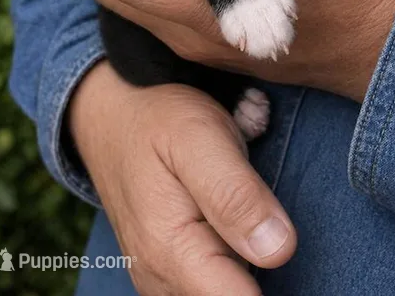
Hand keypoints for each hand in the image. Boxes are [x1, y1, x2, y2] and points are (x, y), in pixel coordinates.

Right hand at [69, 61, 295, 295]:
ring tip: (234, 203)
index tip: (274, 232)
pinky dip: (228, 255)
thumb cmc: (159, 121)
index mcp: (171, 252)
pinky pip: (211, 280)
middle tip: (249, 201)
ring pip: (225, 288)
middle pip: (236, 295)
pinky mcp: (169, 271)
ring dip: (242, 254)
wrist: (116, 116)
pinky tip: (224, 218)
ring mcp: (162, 279)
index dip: (271, 270)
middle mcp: (161, 280)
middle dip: (258, 259)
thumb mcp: (200, 137)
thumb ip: (235, 193)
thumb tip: (278, 250)